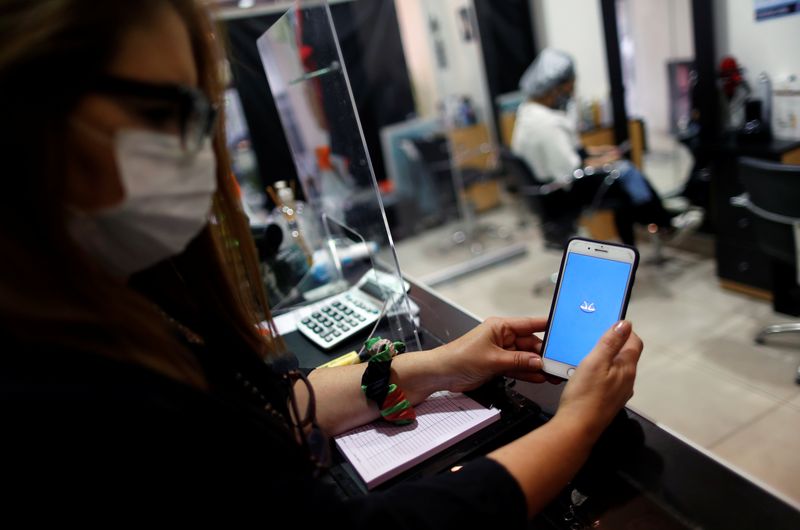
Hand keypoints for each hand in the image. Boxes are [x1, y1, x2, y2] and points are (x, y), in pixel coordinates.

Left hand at [435, 316, 558, 393]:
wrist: (442, 373)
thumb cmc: (459, 358)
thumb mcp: (494, 359)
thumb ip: (518, 361)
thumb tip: (538, 361)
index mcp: (500, 326)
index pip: (530, 324)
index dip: (547, 326)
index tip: (564, 330)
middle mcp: (502, 337)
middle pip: (530, 343)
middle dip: (544, 354)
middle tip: (558, 363)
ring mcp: (500, 351)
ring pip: (525, 357)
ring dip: (537, 366)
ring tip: (553, 373)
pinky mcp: (498, 364)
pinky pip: (518, 367)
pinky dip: (527, 373)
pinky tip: (539, 377)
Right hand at [555, 321, 642, 440]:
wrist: (577, 428)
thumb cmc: (585, 394)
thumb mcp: (595, 362)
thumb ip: (610, 342)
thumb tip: (625, 324)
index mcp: (627, 368)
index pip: (635, 342)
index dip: (624, 331)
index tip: (608, 325)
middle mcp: (628, 380)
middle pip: (626, 355)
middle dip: (613, 344)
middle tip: (593, 339)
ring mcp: (620, 393)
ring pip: (616, 368)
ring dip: (605, 359)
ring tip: (586, 355)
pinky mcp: (609, 401)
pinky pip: (608, 380)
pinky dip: (600, 373)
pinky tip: (586, 375)